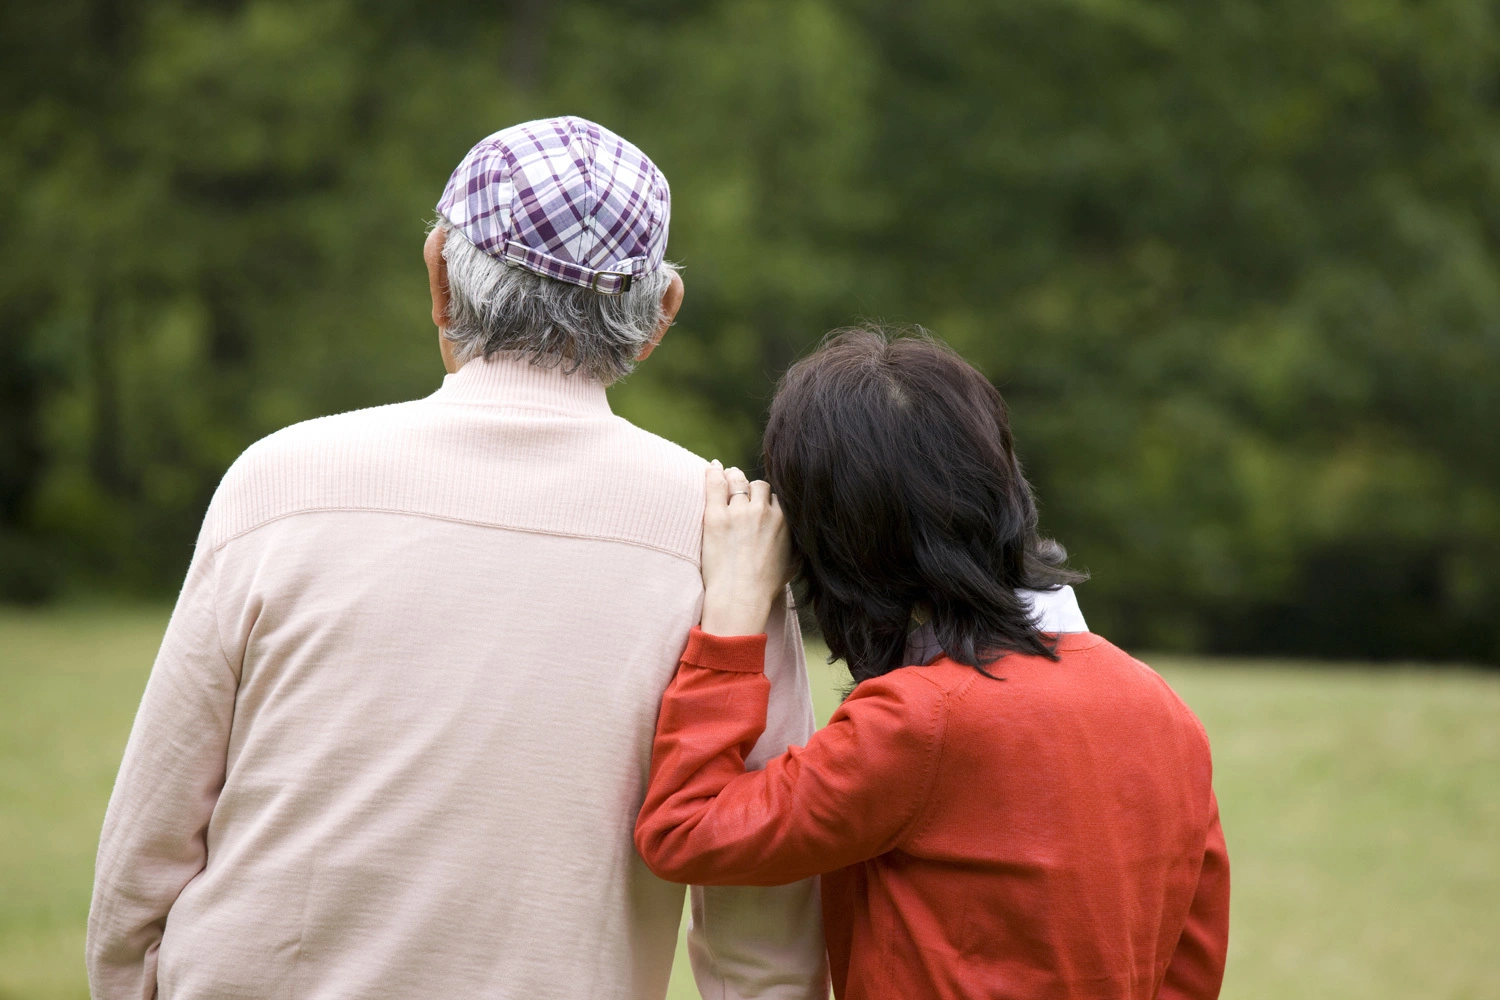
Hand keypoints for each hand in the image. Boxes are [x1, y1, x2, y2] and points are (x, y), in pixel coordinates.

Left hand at [699, 462, 792, 636]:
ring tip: (727, 478)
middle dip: (751, 487)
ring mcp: (739, 512)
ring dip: (734, 478)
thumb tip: (802, 545)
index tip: (759, 503)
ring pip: (738, 481)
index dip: (766, 499)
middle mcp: (764, 511)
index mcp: (785, 520)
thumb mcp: (792, 565)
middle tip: (741, 490)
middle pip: (759, 485)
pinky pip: (715, 484)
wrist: (741, 597)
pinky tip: (712, 467)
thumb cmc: (766, 587)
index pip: (777, 496)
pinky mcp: (716, 516)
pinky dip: (714, 473)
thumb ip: (797, 547)